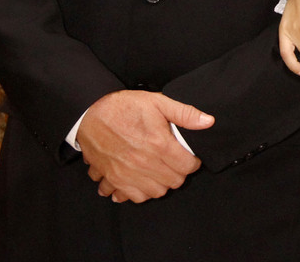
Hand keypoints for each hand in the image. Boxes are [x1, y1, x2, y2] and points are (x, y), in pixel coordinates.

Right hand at [78, 90, 213, 203]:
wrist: (90, 114)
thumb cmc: (124, 107)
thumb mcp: (158, 102)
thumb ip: (185, 113)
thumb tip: (208, 122)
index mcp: (159, 144)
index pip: (187, 167)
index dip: (193, 162)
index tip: (189, 157)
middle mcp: (144, 162)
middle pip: (174, 182)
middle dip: (179, 173)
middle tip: (175, 162)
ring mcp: (127, 173)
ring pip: (156, 192)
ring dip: (161, 183)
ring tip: (160, 170)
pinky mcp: (113, 179)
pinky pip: (133, 197)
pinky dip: (140, 192)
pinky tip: (142, 179)